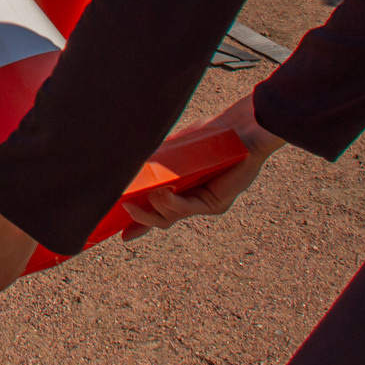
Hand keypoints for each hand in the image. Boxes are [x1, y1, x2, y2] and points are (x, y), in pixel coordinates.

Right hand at [121, 92, 287, 231]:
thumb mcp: (176, 149)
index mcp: (183, 188)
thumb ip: (157, 163)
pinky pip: (188, 207)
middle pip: (163, 219)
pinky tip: (161, 192)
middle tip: (125, 209)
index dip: (140, 223)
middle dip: (142, 219)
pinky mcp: (216, 203)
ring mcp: (205, 204)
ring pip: (172, 216)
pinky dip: (171, 202)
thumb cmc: (212, 134)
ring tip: (145, 194)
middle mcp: (194, 200)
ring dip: (153, 207)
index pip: (158, 210)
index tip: (122, 235)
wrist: (243, 129)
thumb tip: (131, 167)